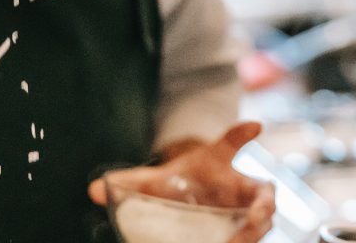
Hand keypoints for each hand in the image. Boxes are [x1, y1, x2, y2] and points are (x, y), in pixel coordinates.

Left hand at [88, 122, 275, 242]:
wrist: (191, 199)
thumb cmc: (179, 183)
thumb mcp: (153, 180)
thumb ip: (128, 182)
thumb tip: (92, 190)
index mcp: (216, 163)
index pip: (230, 143)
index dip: (242, 133)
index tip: (255, 125)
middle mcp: (238, 185)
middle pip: (262, 189)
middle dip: (264, 201)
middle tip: (257, 213)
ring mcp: (246, 210)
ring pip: (263, 220)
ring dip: (255, 231)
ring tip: (239, 240)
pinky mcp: (246, 231)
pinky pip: (252, 238)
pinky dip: (243, 242)